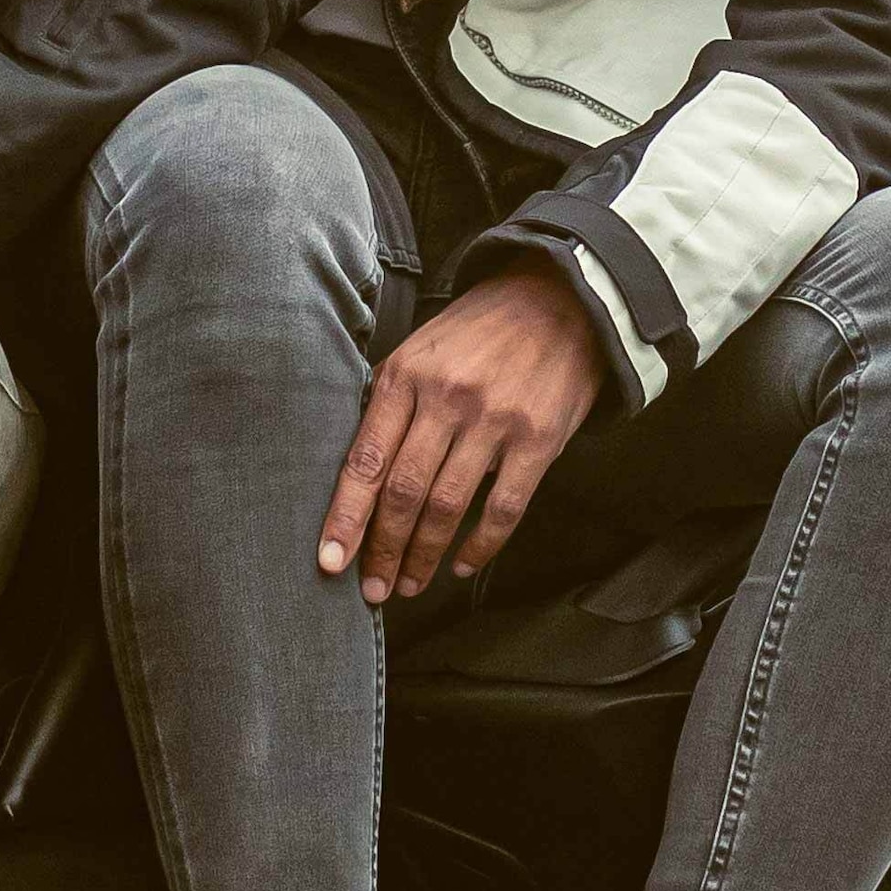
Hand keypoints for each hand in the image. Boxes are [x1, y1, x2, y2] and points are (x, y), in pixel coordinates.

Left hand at [320, 257, 605, 602]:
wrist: (560, 300)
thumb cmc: (480, 330)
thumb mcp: (421, 346)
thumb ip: (390, 399)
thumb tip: (357, 464)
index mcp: (407, 375)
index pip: (366, 460)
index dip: (346, 516)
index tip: (330, 560)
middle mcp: (447, 399)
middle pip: (403, 492)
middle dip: (383, 550)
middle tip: (373, 589)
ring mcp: (495, 421)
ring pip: (447, 506)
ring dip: (424, 556)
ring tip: (409, 585)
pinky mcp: (538, 440)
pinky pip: (503, 508)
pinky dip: (480, 545)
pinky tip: (461, 564)